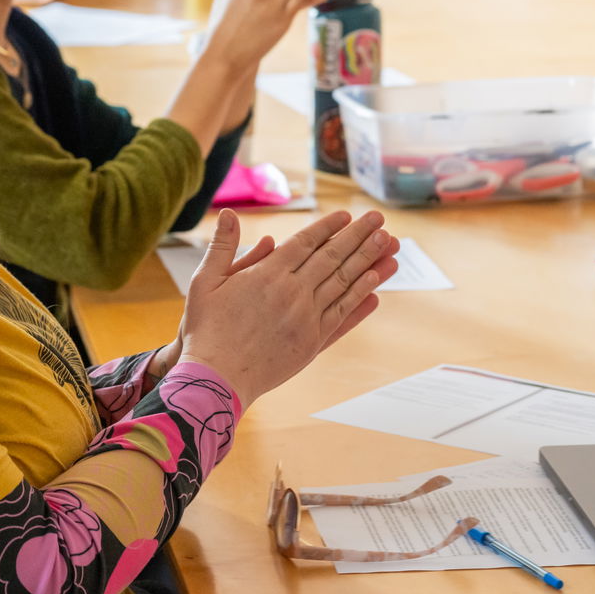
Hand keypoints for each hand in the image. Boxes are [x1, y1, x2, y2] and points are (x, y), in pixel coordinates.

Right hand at [175, 209, 396, 405]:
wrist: (216, 379)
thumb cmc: (206, 330)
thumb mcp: (205, 281)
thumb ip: (222, 246)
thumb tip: (230, 214)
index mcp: (268, 274)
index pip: (305, 242)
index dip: (328, 227)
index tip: (346, 215)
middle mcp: (293, 293)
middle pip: (332, 257)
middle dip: (358, 236)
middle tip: (379, 219)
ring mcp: (306, 318)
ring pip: (344, 283)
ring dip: (368, 261)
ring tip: (389, 244)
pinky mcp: (312, 343)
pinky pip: (342, 315)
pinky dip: (360, 298)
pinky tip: (375, 286)